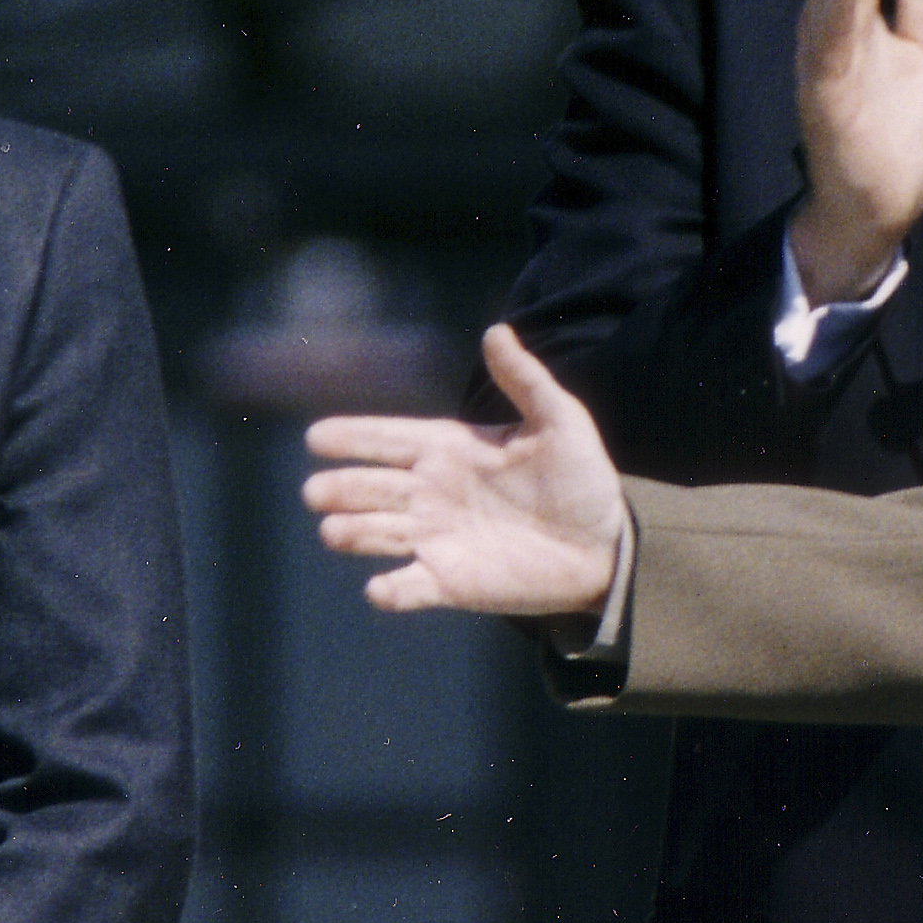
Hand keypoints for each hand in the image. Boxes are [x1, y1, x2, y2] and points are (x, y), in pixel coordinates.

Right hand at [305, 325, 627, 617]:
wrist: (606, 545)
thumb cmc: (580, 478)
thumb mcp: (559, 420)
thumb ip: (525, 379)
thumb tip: (495, 331)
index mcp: (449, 450)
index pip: (389, 439)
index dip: (353, 436)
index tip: (316, 436)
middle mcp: (431, 493)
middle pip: (371, 487)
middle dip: (341, 487)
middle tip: (315, 492)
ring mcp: (436, 539)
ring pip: (378, 533)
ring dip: (353, 533)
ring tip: (332, 530)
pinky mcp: (450, 583)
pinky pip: (410, 587)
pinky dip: (391, 591)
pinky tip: (379, 589)